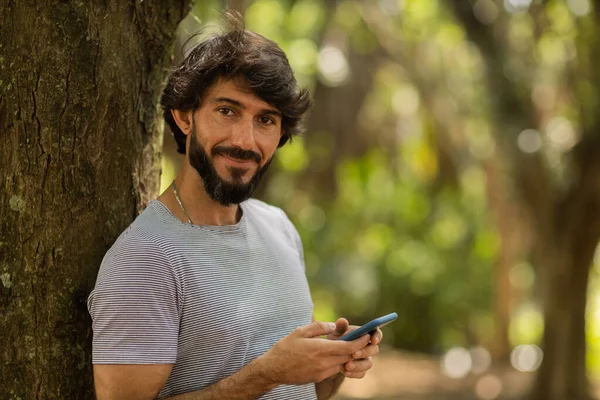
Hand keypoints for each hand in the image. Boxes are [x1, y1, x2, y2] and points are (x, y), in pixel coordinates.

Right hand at [255, 321, 370, 384]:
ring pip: (343, 364)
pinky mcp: (319, 378)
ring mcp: (322, 372)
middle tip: (362, 339)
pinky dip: (339, 362)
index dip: (361, 341)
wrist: (273, 369)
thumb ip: (319, 327)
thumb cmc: (285, 348)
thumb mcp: (300, 331)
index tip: (367, 335)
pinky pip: (335, 370)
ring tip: (348, 345)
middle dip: (358, 348)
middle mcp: (324, 362)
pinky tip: (335, 354)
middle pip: (349, 356)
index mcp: (321, 349)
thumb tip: (335, 325)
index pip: (349, 347)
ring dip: (349, 356)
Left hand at [326, 318, 382, 378]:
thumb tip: (342, 321)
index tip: (372, 340)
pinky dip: (354, 373)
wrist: (329, 357)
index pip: (376, 333)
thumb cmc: (335, 340)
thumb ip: (340, 328)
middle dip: (365, 352)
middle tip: (354, 354)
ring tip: (347, 365)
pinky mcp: (361, 370)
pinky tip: (345, 372)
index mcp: (365, 335)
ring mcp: (366, 360)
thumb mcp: (335, 333)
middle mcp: (368, 347)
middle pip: (374, 350)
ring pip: (368, 364)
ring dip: (358, 365)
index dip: (377, 337)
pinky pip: (361, 373)